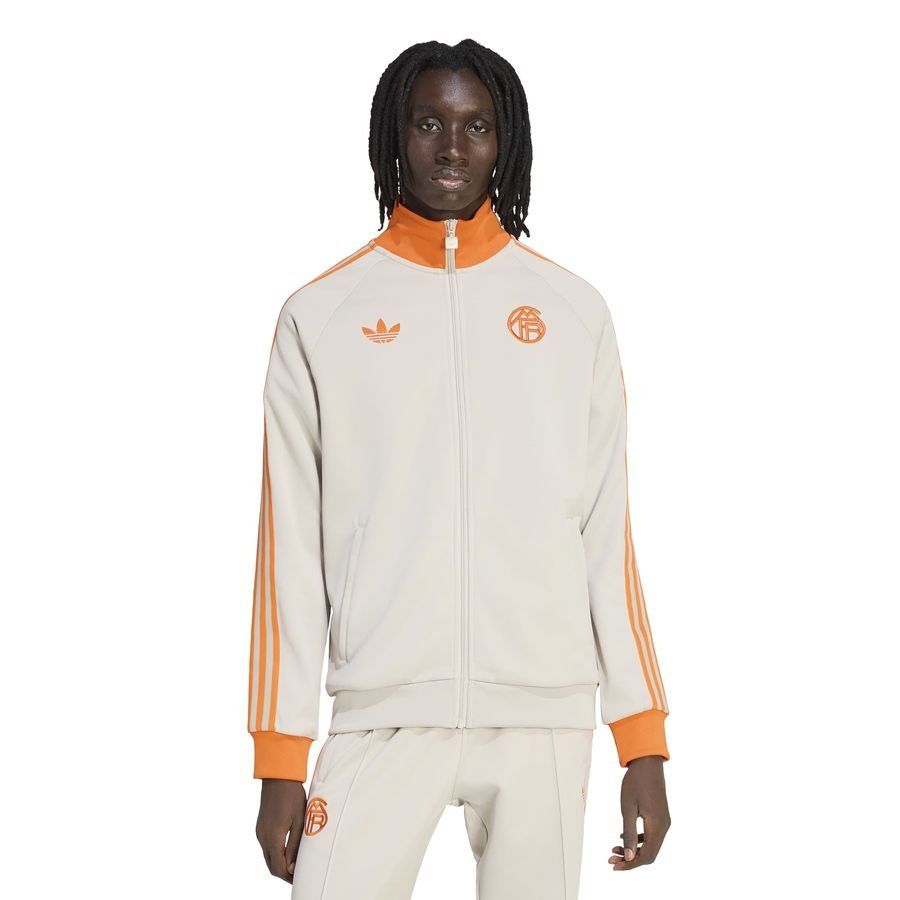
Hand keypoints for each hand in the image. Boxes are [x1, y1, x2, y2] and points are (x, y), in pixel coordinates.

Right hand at [256, 778, 307, 882]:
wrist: (278, 776)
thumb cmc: (292, 795)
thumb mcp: (299, 821)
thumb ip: (295, 846)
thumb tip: (292, 868)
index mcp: (272, 837)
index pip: (278, 868)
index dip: (289, 877)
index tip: (301, 878)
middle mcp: (262, 837)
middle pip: (271, 866)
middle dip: (285, 873)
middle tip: (300, 875)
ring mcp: (260, 832)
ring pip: (268, 857)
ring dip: (280, 864)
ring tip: (296, 864)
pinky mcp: (261, 827)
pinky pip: (267, 847)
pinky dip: (276, 854)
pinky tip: (288, 852)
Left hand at [608, 755, 669, 870]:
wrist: (647, 763)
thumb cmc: (635, 782)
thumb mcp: (628, 808)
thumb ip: (630, 833)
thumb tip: (629, 857)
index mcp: (658, 826)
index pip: (646, 856)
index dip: (630, 864)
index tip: (614, 865)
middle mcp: (664, 826)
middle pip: (649, 854)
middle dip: (630, 859)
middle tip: (612, 857)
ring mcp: (664, 821)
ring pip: (651, 845)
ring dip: (634, 850)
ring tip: (615, 848)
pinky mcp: (661, 816)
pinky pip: (651, 835)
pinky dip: (639, 840)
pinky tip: (624, 837)